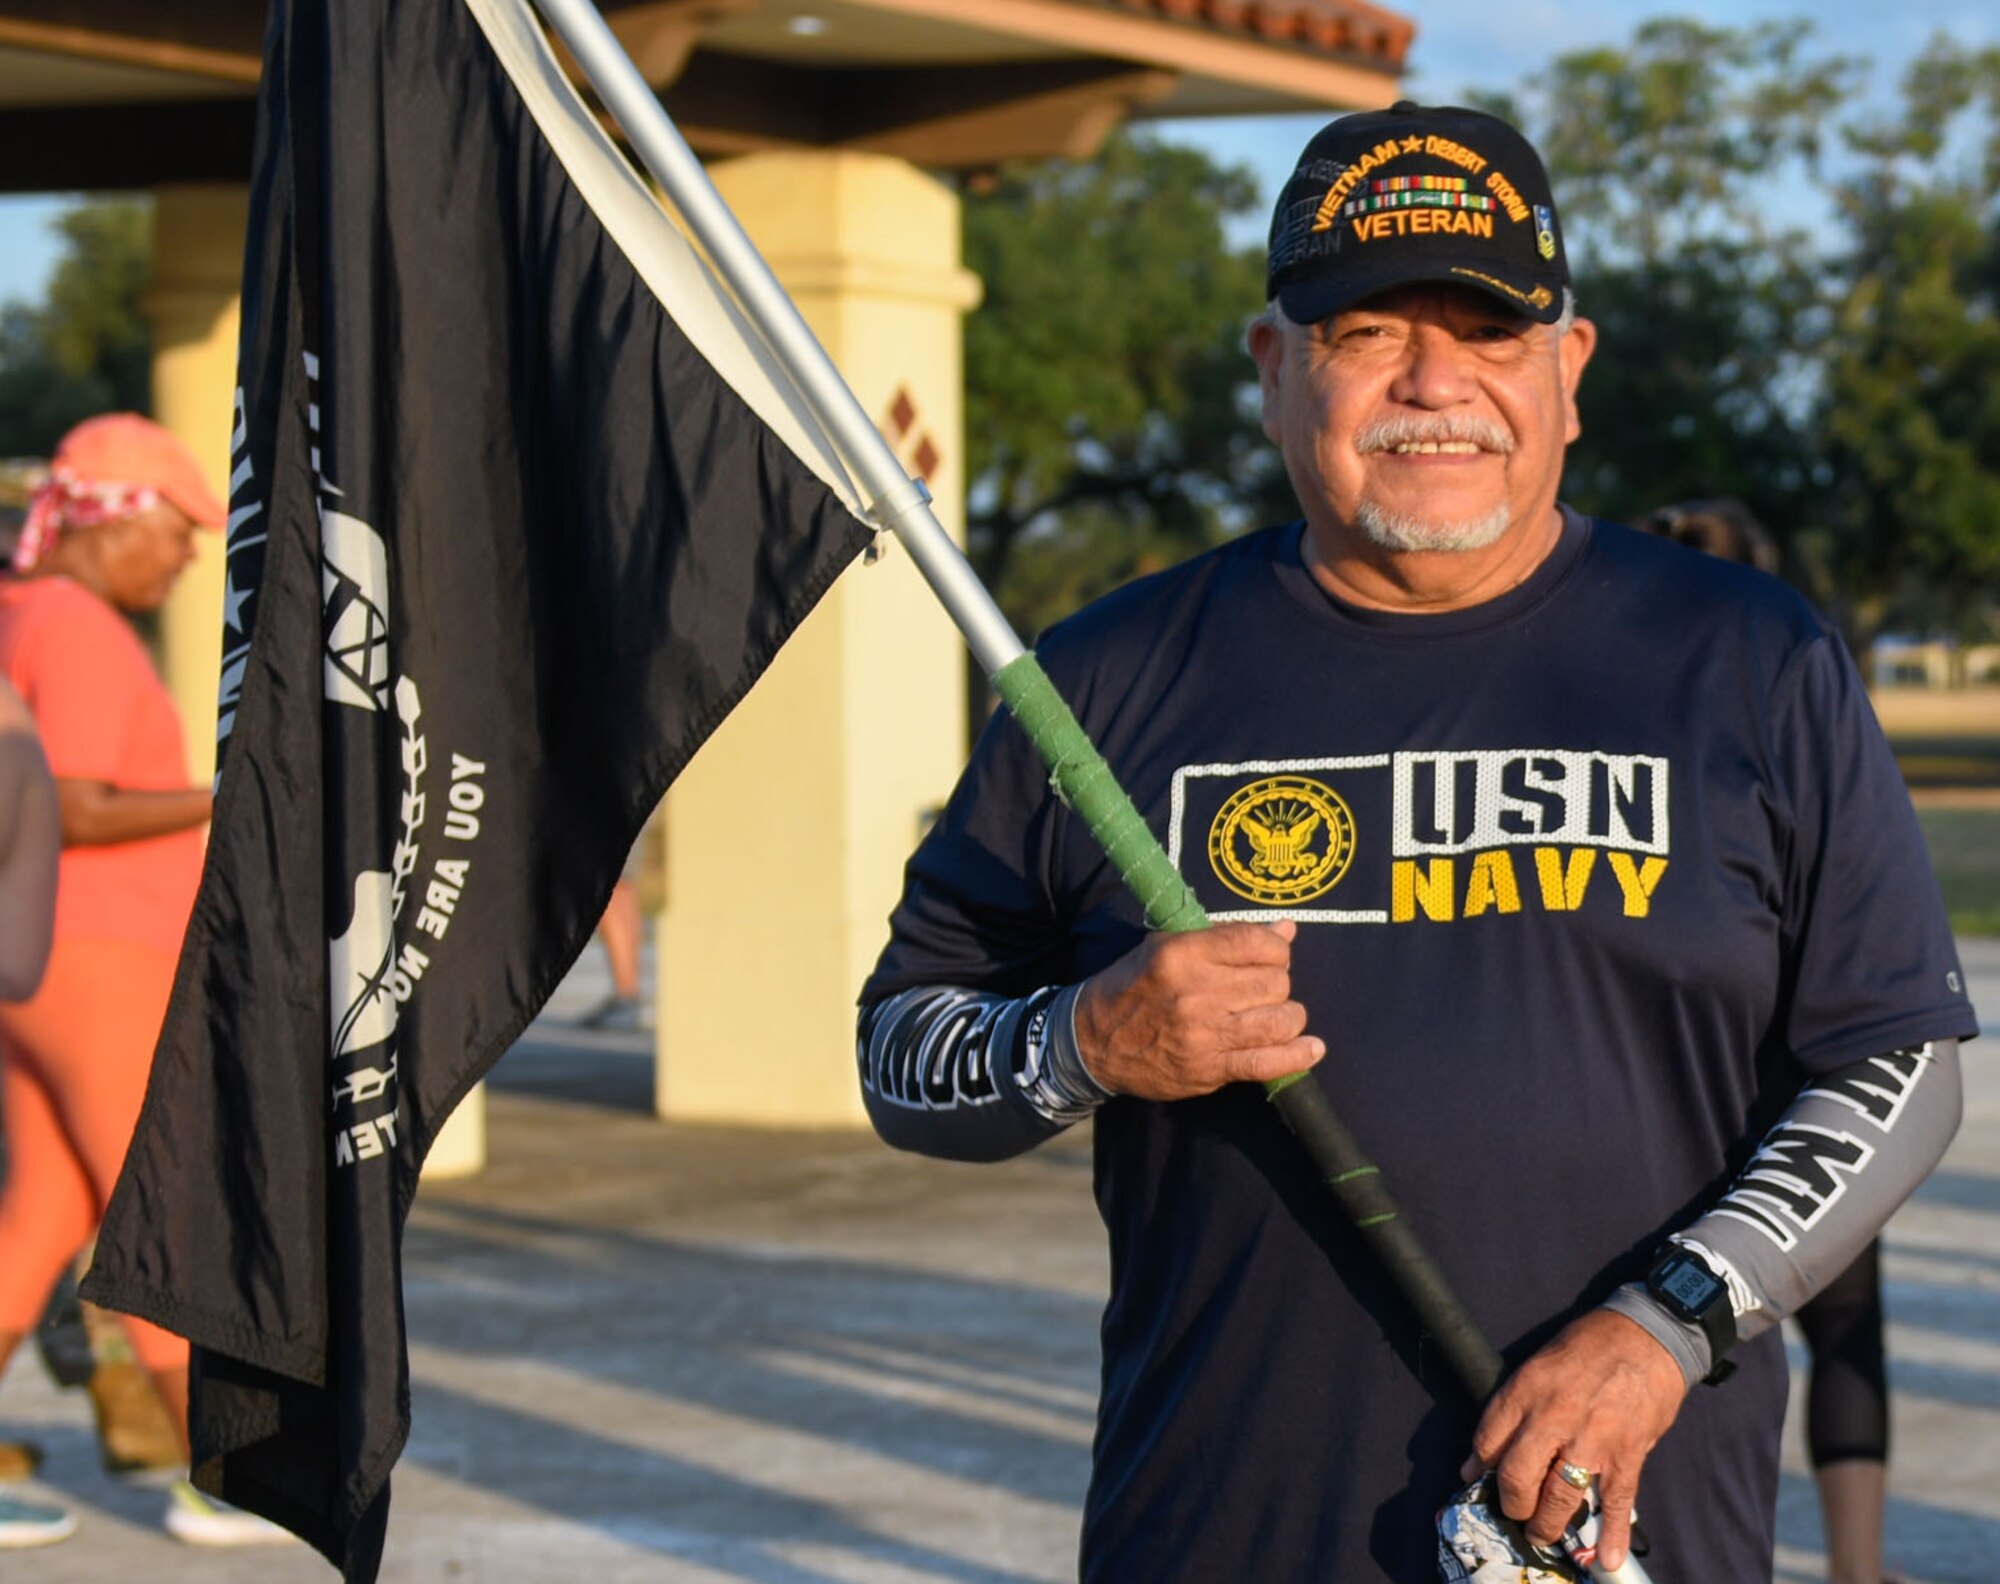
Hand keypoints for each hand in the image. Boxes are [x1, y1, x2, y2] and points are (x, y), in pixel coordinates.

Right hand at [1073, 921, 1322, 1099]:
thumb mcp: (1167, 946)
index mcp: (1183, 954)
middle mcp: (1197, 992)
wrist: (1092, 1041)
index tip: (1272, 955)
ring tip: (1278, 1014)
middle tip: (1264, 987)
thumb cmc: (1133, 985)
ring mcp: (1204, 1034)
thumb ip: (1226, 938)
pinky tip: (1311, 1048)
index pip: (1255, 943)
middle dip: (1278, 982)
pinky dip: (1297, 1056)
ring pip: (1279, 1020)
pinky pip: (1267, 1063)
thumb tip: (1286, 930)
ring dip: (1288, 1016)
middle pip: (1274, 982)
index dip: (1276, 948)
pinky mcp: (1209, 1069)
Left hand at [1465, 1308, 1687, 1571]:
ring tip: (1542, 1535)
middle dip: (1511, 1504)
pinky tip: (1607, 1559)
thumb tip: (1486, 1453)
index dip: (1479, 1467)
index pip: (1488, 1440)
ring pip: (1559, 1497)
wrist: (1648, 1334)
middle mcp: (1553, 1416)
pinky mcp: (1628, 1453)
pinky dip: (1612, 1535)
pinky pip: (1616, 1502)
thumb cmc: (1589, 1345)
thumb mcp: (1539, 1363)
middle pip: (1517, 1476)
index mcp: (1526, 1389)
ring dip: (1547, 1525)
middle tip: (1515, 1512)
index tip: (1478, 1479)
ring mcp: (1592, 1438)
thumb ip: (1514, 1407)